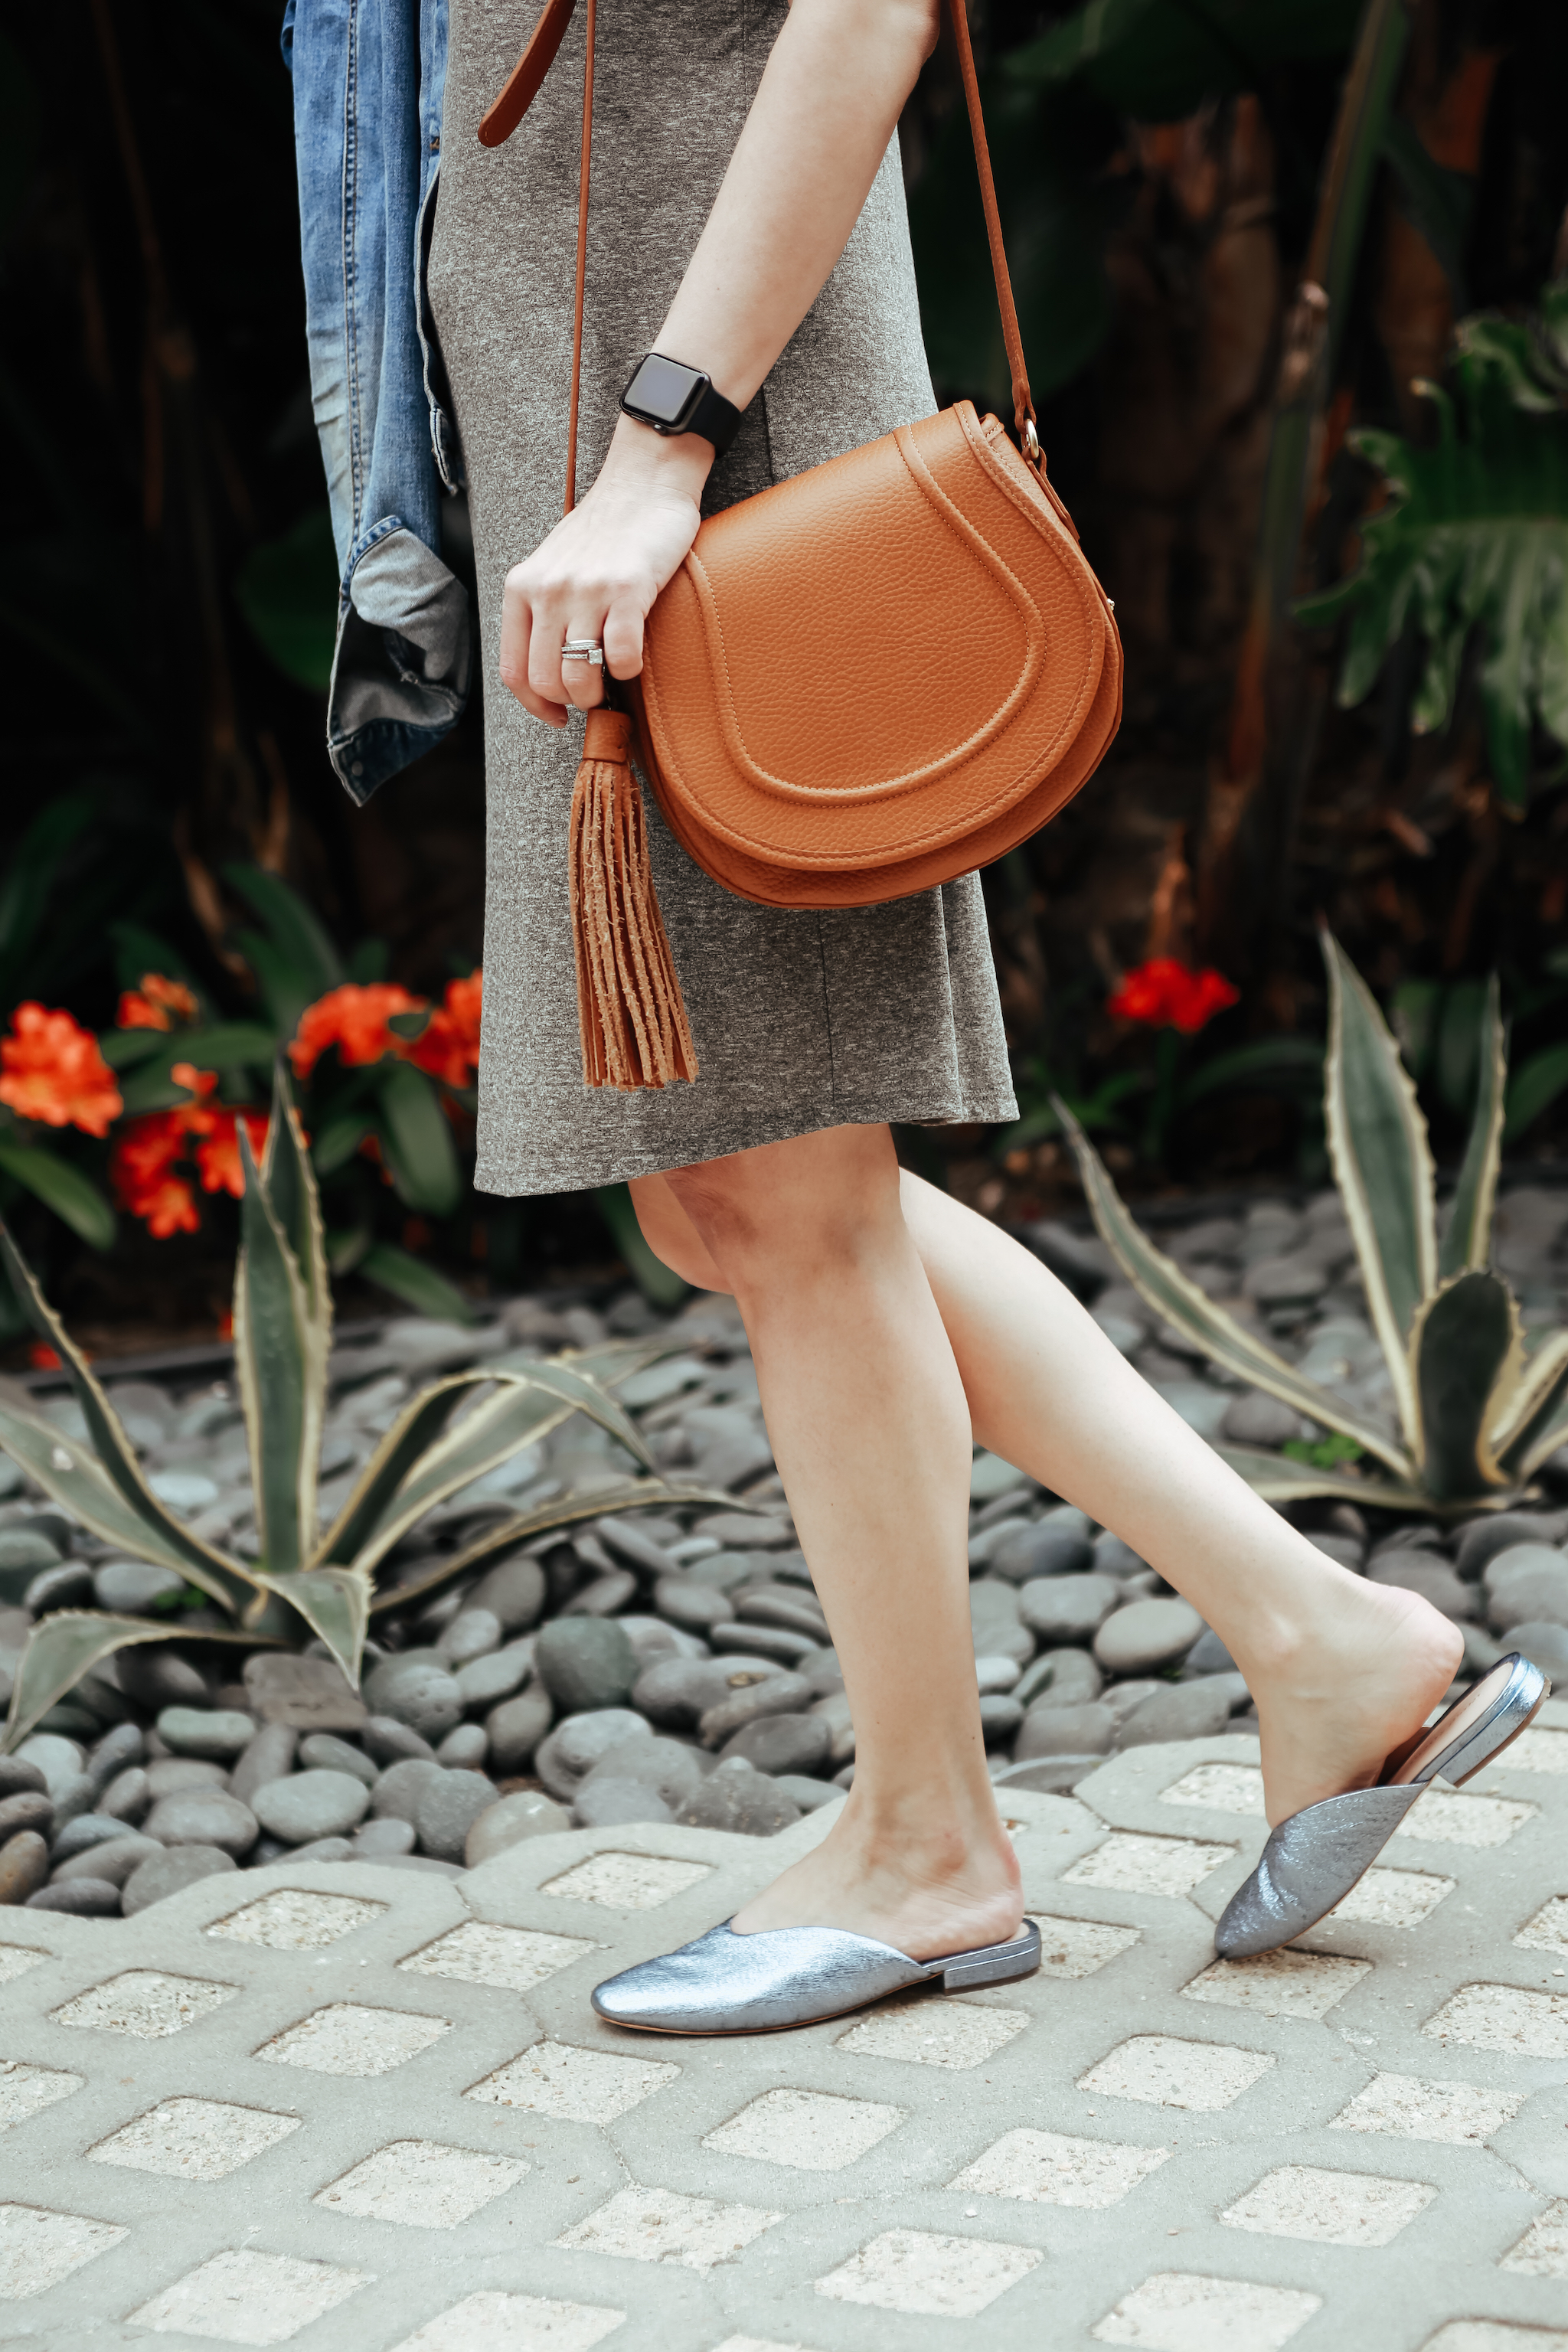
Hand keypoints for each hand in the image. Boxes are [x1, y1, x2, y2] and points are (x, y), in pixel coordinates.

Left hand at [498, 420, 711, 724]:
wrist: (642, 485)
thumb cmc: (602, 533)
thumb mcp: (551, 567)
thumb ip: (541, 610)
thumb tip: (547, 670)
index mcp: (522, 587)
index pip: (514, 670)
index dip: (534, 705)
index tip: (555, 715)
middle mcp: (547, 590)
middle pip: (545, 680)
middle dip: (570, 701)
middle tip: (590, 694)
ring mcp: (586, 590)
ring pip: (578, 676)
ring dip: (597, 694)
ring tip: (609, 682)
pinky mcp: (627, 588)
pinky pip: (621, 657)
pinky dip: (629, 670)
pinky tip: (633, 658)